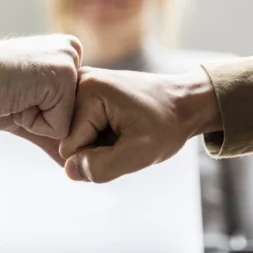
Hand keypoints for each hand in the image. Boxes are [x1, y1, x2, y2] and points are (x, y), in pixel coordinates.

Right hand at [0, 35, 82, 164]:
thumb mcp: (27, 110)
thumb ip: (54, 129)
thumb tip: (72, 162)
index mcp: (65, 53)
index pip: (74, 109)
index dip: (42, 116)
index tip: (18, 94)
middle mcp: (72, 52)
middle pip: (77, 117)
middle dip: (43, 120)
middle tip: (15, 95)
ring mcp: (69, 62)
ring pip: (70, 123)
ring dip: (37, 122)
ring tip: (16, 96)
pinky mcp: (64, 77)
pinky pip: (59, 128)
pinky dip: (33, 124)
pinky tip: (15, 98)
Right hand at [59, 66, 220, 182]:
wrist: (184, 102)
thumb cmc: (166, 124)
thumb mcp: (140, 153)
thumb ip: (102, 167)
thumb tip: (69, 171)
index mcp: (88, 91)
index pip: (69, 148)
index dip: (97, 156)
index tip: (125, 141)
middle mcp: (78, 81)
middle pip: (67, 140)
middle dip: (95, 148)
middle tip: (126, 136)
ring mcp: (80, 84)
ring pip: (73, 136)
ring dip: (97, 142)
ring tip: (123, 130)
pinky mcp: (84, 91)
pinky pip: (78, 128)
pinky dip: (98, 134)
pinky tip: (118, 125)